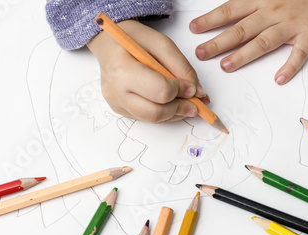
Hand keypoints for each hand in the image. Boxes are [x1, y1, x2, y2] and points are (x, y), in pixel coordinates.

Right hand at [87, 20, 207, 122]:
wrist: (109, 44)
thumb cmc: (134, 40)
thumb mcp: (162, 43)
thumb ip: (182, 67)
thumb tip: (198, 92)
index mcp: (123, 70)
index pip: (159, 91)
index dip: (180, 91)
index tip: (192, 87)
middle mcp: (116, 91)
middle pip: (155, 112)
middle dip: (180, 109)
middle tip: (195, 104)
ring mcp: (116, 103)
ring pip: (153, 120)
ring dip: (175, 114)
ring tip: (188, 104)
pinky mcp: (120, 110)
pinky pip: (148, 119)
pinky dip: (165, 114)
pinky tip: (173, 104)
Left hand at [190, 0, 307, 84]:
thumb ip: (247, 0)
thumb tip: (225, 9)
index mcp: (261, 0)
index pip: (231, 10)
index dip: (211, 20)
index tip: (194, 29)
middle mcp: (273, 12)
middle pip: (242, 29)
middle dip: (219, 41)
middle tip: (202, 53)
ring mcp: (291, 24)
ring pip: (264, 41)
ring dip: (245, 55)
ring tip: (227, 66)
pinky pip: (299, 52)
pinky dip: (290, 66)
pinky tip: (279, 79)